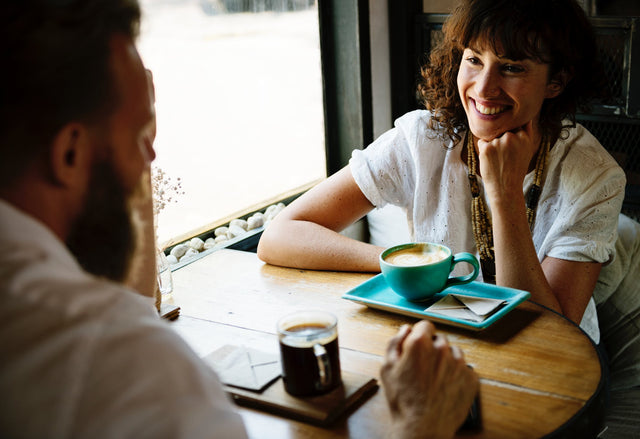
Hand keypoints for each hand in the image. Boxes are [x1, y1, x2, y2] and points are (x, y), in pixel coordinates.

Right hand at [381, 321, 478, 438]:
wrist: (423, 428)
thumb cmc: (403, 401)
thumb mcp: (387, 368)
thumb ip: (395, 343)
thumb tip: (405, 329)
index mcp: (421, 343)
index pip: (425, 325)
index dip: (419, 335)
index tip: (418, 345)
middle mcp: (442, 349)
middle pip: (439, 339)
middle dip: (432, 349)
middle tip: (423, 367)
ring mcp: (459, 364)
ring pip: (454, 353)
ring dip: (446, 361)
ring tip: (434, 379)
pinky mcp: (471, 378)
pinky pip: (464, 369)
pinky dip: (456, 375)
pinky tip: (445, 387)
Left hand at [477, 120, 538, 201]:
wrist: (506, 188)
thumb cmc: (516, 170)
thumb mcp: (527, 150)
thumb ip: (526, 132)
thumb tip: (524, 117)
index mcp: (524, 136)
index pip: (514, 125)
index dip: (510, 136)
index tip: (511, 149)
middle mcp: (512, 137)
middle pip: (501, 130)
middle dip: (500, 141)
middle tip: (505, 158)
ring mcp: (499, 142)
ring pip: (491, 136)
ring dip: (492, 146)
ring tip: (499, 160)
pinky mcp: (487, 148)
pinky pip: (482, 142)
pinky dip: (484, 151)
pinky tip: (491, 162)